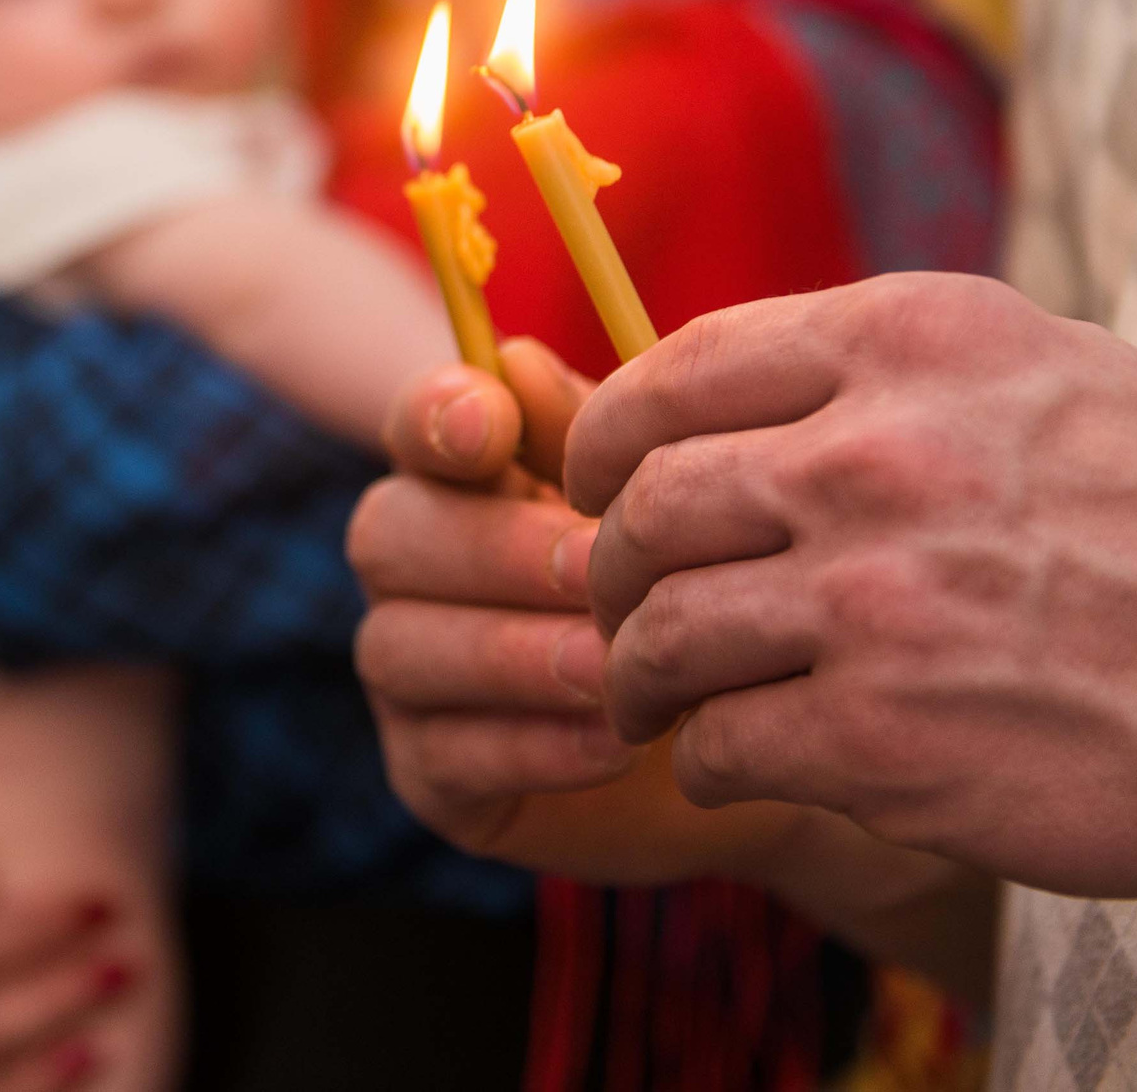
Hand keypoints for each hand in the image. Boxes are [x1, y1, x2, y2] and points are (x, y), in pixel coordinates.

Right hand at [348, 340, 822, 886]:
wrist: (749, 729)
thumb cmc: (700, 582)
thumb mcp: (669, 502)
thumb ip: (596, 437)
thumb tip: (514, 361)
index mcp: (463, 474)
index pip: (412, 425)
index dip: (433, 417)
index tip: (491, 428)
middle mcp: (412, 563)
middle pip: (388, 533)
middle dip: (495, 550)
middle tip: (596, 571)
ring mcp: (407, 670)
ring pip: (400, 645)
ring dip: (512, 654)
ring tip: (613, 668)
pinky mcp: (428, 775)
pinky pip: (442, 755)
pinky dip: (530, 745)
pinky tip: (613, 742)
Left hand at [571, 273, 1136, 897]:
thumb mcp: (1048, 366)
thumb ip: (893, 364)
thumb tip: (744, 385)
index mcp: (909, 340)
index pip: (675, 367)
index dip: (606, 434)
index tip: (597, 482)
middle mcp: (873, 454)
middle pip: (645, 504)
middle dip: (607, 563)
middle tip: (616, 603)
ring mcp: (871, 600)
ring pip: (660, 631)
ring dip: (635, 672)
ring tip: (648, 696)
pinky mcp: (882, 738)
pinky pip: (718, 743)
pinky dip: (703, 757)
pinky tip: (732, 759)